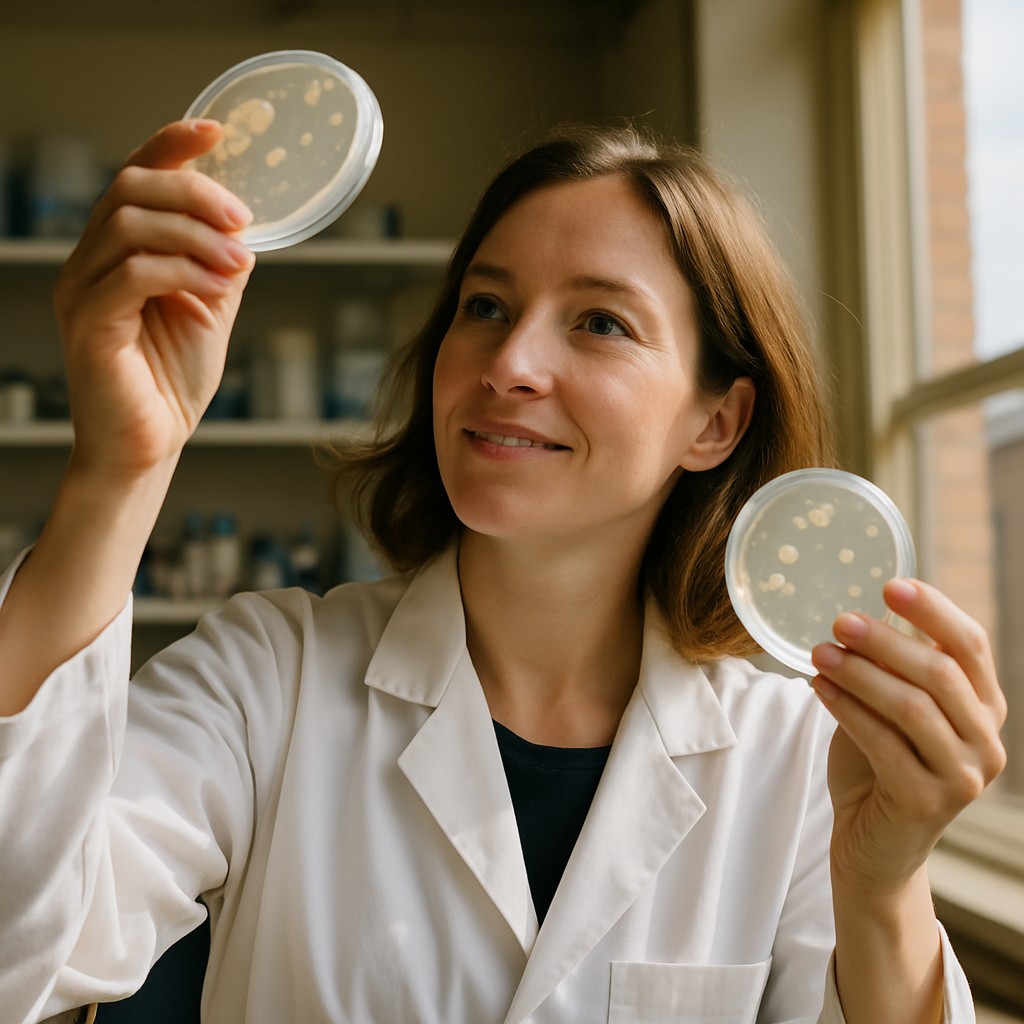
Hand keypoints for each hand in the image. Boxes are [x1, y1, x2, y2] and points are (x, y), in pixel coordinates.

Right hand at [54, 119, 254, 481]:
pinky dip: (183, 270)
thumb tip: (242, 226)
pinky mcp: (88, 324)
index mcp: (115, 252)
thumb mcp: (208, 310)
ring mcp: (82, 290)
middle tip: (243, 218)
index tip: (219, 129)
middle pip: (129, 187)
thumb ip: (218, 265)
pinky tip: (218, 286)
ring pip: (129, 223)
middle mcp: (89, 262)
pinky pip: (133, 273)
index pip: (134, 177)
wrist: (150, 447)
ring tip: (238, 259)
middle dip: (194, 191)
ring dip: (195, 233)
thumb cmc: (171, 383)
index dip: (172, 145)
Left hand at [810, 578, 1006, 892]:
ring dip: (860, 673)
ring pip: (912, 707)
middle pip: (940, 673)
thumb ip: (895, 670)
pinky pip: (881, 742)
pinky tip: (817, 687)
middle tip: (839, 620)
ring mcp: (962, 777)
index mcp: (985, 708)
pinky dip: (845, 708)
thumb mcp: (892, 709)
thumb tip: (863, 612)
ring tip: (820, 652)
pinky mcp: (925, 802)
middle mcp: (986, 742)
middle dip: (885, 641)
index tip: (890, 585)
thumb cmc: (879, 765)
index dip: (934, 610)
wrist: (873, 846)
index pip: (971, 645)